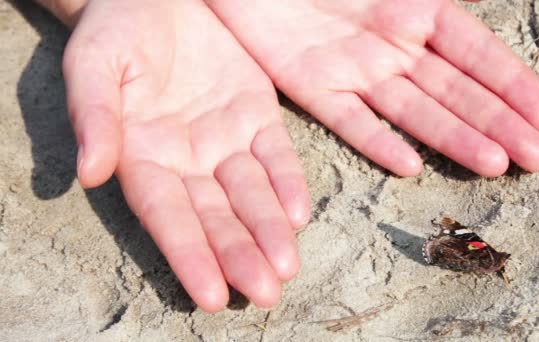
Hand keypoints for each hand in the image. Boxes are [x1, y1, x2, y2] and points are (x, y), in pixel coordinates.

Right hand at [63, 0, 309, 310]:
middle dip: (239, 255)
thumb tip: (89, 172)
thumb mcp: (95, 66)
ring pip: (252, 195)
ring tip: (287, 266)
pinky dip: (288, 183)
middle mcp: (187, 160)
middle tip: (264, 293)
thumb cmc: (115, 29)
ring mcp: (226, 140)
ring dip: (269, 231)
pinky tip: (299, 213)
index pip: (166, 216)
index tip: (208, 294)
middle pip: (215, 217)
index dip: (187, 254)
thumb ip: (94, 116)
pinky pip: (277, 156)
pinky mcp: (259, 116)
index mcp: (142, 157)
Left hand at [206, 0, 538, 176]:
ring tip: (493, 165)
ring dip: (453, 137)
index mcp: (417, 9)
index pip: (477, 53)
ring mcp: (356, 71)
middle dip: (498, 121)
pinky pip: (350, 120)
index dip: (513, 86)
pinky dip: (378, 141)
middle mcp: (393, 46)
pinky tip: (409, 165)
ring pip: (414, 111)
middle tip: (535, 158)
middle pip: (455, 90)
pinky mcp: (314, 89)